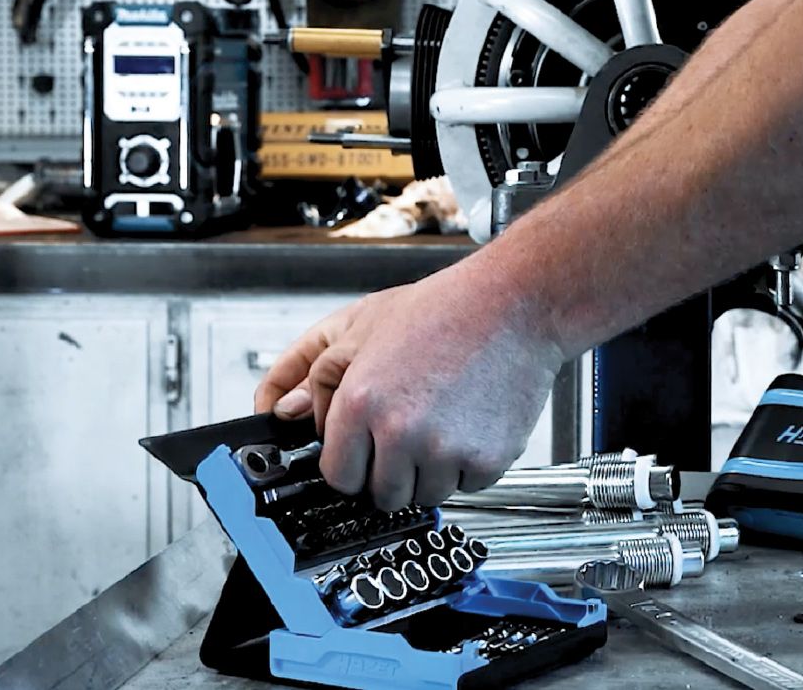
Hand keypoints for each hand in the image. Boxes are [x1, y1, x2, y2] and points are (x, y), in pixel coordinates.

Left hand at [253, 261, 566, 508]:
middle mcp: (400, 431)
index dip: (349, 463)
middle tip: (407, 430)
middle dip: (388, 470)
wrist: (516, 305)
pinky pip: (466, 487)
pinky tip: (469, 422)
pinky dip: (467, 465)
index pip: (337, 475)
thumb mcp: (363, 325)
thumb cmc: (444, 310)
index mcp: (361, 401)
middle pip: (380, 494)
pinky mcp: (487, 460)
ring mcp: (445, 451)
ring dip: (428, 472)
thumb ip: (316, 374)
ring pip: (424, 496)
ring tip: (441, 421)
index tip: (361, 452)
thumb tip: (286, 413)